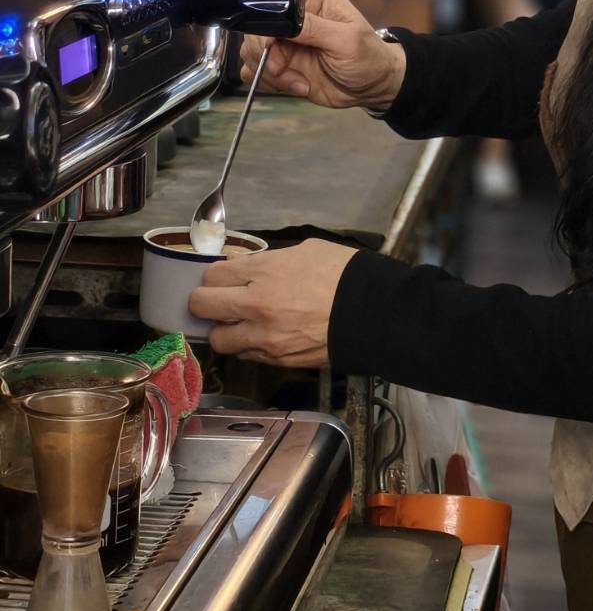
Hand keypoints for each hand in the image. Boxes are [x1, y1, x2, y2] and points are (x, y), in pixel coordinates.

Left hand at [187, 238, 356, 365]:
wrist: (372, 313)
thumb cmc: (344, 273)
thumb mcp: (307, 250)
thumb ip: (269, 260)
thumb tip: (243, 266)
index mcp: (263, 272)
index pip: (211, 275)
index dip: (214, 276)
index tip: (222, 278)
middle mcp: (255, 305)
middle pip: (202, 305)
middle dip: (204, 301)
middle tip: (217, 300)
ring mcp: (264, 336)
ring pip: (218, 338)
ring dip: (224, 328)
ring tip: (239, 322)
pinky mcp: (276, 359)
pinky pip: (246, 355)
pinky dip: (248, 345)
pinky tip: (263, 335)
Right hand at [240, 0, 404, 110]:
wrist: (373, 87)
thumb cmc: (369, 57)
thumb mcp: (346, 41)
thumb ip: (313, 29)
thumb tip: (281, 20)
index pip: (273, 0)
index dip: (264, 23)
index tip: (270, 46)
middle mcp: (293, 16)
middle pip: (255, 28)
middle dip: (265, 54)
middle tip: (282, 70)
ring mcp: (285, 41)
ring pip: (251, 52)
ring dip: (271, 72)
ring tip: (299, 82)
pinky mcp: (281, 63)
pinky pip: (256, 70)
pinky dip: (270, 82)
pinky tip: (297, 86)